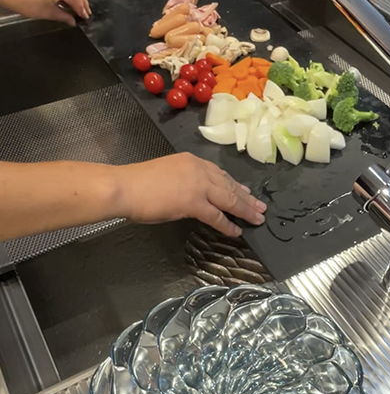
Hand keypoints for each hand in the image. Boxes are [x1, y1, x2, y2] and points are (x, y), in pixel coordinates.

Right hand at [115, 153, 266, 236]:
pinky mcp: (193, 202)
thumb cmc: (138, 183)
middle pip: (229, 185)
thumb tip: (193, 195)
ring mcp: (198, 186)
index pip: (220, 174)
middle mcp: (199, 170)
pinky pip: (217, 216)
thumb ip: (184, 181)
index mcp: (192, 162)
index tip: (246, 191)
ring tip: (257, 218)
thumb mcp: (168, 173)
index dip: (234, 185)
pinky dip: (228, 225)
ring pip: (229, 199)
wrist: (125, 186)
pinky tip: (237, 231)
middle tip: (260, 205)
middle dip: (247, 197)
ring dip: (245, 210)